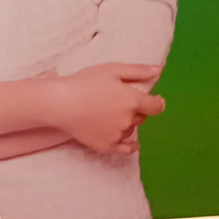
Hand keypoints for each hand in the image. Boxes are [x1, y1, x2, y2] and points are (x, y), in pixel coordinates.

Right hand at [48, 63, 163, 154]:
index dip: (155, 102)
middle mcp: (129, 119)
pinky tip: (132, 144)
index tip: (150, 100)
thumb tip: (160, 70)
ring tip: (106, 115)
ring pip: (131, 130)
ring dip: (126, 123)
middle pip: (141, 117)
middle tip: (116, 103)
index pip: (156, 106)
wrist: (58, 102)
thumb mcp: (111, 69)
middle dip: (134, 110)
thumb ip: (138, 70)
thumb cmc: (83, 83)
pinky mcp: (107, 145)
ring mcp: (118, 134)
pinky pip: (126, 149)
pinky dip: (131, 146)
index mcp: (132, 100)